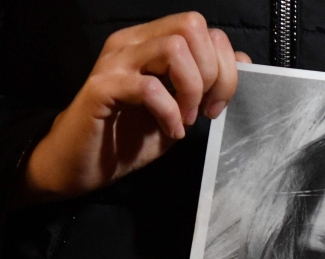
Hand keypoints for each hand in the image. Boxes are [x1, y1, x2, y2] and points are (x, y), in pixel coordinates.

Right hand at [18, 12, 249, 203]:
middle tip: (205, 110)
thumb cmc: (128, 137)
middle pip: (191, 26)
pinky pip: (148, 87)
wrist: (81, 165)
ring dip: (191, 88)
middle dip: (212, 72)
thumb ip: (207, 84)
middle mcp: (132, 44)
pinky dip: (169, 112)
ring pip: (173, 47)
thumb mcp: (179, 109)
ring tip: (186, 119)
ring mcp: (115, 63)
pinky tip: (171, 131)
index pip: (202, 28)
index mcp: (150, 43)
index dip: (223, 66)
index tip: (216, 105)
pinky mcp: (102, 89)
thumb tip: (243, 62)